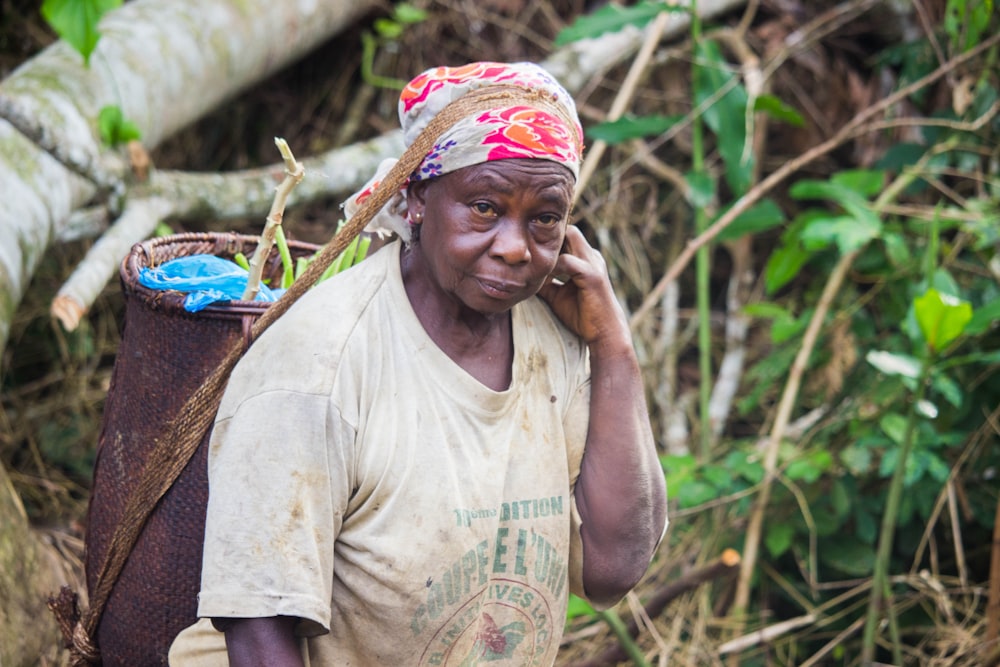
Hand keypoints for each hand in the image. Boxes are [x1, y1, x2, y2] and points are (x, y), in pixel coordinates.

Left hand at [537, 226, 630, 353]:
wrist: (603, 333)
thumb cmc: (582, 315)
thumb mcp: (557, 295)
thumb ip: (544, 283)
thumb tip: (523, 277)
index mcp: (585, 259)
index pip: (566, 237)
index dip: (549, 241)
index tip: (529, 251)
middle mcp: (591, 256)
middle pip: (569, 230)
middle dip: (550, 238)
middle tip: (531, 252)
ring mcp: (593, 263)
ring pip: (570, 237)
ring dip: (551, 248)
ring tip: (534, 262)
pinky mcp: (591, 275)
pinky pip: (568, 261)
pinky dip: (553, 266)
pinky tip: (542, 276)